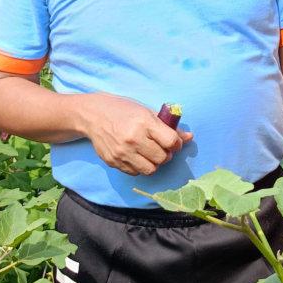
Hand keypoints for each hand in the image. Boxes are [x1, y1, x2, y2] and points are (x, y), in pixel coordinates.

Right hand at [73, 94, 191, 174]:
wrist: (93, 115)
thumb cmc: (123, 111)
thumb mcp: (147, 112)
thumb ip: (168, 126)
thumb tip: (189, 137)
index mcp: (144, 123)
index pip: (171, 141)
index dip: (176, 143)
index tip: (173, 142)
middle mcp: (133, 139)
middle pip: (163, 158)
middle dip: (166, 154)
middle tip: (161, 148)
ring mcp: (122, 152)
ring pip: (150, 169)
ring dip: (154, 163)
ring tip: (150, 154)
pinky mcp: (114, 162)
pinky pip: (135, 172)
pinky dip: (140, 166)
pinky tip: (137, 155)